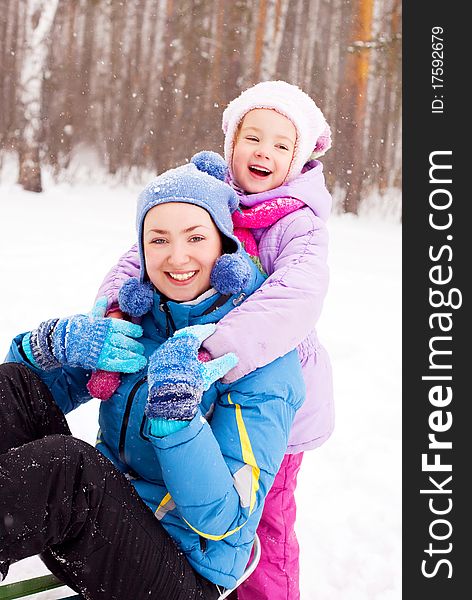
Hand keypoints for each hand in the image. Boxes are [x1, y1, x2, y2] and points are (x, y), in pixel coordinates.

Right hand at [28, 298, 146, 372]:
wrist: (61, 341)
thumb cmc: (76, 328)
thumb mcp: (89, 316)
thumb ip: (99, 309)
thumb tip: (104, 298)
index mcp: (105, 324)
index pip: (126, 326)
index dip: (135, 330)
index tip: (139, 333)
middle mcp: (106, 336)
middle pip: (127, 341)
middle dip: (136, 346)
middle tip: (140, 348)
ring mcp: (103, 349)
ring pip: (124, 352)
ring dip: (135, 356)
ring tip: (142, 359)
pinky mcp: (99, 361)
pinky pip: (118, 364)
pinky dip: (129, 365)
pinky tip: (137, 365)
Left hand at [145, 323, 237, 420]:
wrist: (167, 400)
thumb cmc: (189, 385)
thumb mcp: (208, 374)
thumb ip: (222, 364)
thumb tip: (234, 357)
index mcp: (185, 343)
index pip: (198, 331)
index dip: (207, 329)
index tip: (213, 328)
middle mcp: (172, 344)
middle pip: (186, 334)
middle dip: (195, 333)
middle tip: (203, 333)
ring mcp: (162, 352)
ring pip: (175, 341)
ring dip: (185, 341)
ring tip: (192, 344)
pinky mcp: (155, 361)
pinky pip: (167, 350)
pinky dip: (175, 349)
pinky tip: (180, 355)